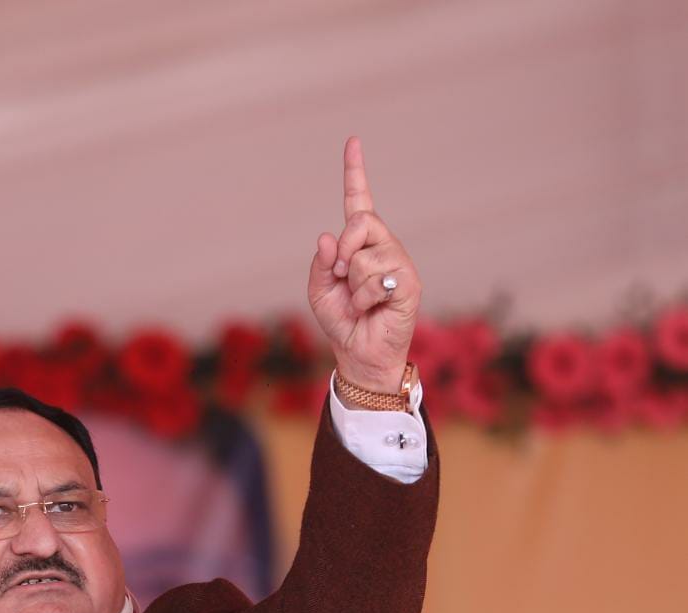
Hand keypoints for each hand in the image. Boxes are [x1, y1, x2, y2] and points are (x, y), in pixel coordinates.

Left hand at [307, 136, 420, 393]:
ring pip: (364, 256)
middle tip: (342, 278)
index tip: (352, 143)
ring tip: (360, 302)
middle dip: (343, 252)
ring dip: (352, 285)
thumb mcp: (319, 291)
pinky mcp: (408, 283)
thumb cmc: (342, 321)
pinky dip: (363, 298)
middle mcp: (384, 246)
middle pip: (360, 222)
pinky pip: (375, 279)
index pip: (359, 202)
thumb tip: (327, 237)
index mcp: (361, 245)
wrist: (359, 354)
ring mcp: (399, 263)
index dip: (355, 173)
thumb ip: (320, 263)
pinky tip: (371, 309)